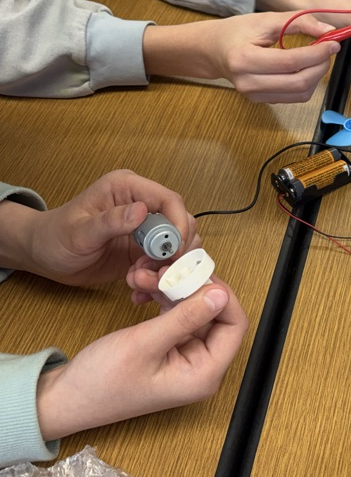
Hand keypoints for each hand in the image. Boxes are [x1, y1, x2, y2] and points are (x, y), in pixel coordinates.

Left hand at [0, 170, 195, 285]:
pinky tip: (140, 288)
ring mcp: (144, 228)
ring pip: (178, 244)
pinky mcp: (144, 249)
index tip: (175, 250)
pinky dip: (160, 277)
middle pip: (181, 222)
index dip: (179, 224)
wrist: (44, 256)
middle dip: (176, 249)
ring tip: (144, 280)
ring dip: (168, 266)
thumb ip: (110, 221)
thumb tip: (141, 211)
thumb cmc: (54, 237)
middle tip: (161, 271)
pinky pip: (165, 262)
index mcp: (126, 188)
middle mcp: (141, 205)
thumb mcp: (80, 231)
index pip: (169, 200)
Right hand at [36, 281, 248, 439]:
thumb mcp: (145, 343)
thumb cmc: (103, 381)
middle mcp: (201, 367)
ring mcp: (186, 357)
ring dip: (173, 290)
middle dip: (192, 287)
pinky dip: (164, 300)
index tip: (196, 273)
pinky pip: (177, 316)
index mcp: (204, 374)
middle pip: (216, 315)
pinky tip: (144, 290)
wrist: (67, 398)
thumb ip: (186, 318)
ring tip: (146, 277)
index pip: (234, 325)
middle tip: (166, 270)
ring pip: (194, 311)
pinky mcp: (170, 349)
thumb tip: (220, 294)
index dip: (221, 295)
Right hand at [143, 11, 339, 102]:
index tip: (333, 42)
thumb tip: (328, 29)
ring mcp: (254, 96)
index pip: (291, 61)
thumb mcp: (266, 19)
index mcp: (245, 60)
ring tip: (319, 57)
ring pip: (300, 93)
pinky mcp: (261, 101)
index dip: (317, 53)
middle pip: (298, 82)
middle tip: (329, 50)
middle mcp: (248, 83)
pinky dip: (307, 82)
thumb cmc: (237, 31)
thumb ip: (298, 22)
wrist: (214, 51)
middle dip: (321, 66)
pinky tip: (306, 67)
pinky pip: (293, 97)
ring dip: (317, 76)